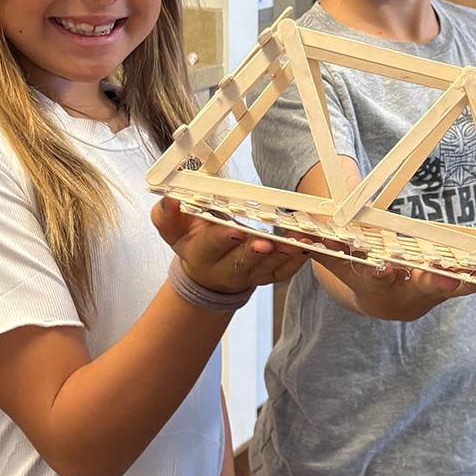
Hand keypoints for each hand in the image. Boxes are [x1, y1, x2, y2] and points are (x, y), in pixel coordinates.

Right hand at [152, 198, 306, 293]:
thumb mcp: (172, 228)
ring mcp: (249, 275)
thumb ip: (166, 215)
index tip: (234, 230)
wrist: (207, 269)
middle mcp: (225, 269)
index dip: (222, 239)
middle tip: (267, 242)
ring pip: (267, 269)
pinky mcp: (267, 276)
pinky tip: (308, 247)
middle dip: (254, 252)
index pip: (211, 247)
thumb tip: (169, 199)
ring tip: (298, 243)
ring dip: (284, 256)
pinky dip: (297, 262)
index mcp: (201, 255)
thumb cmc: (192, 238)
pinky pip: (283, 273)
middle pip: (241, 262)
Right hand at [310, 243, 475, 320]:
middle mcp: (404, 294)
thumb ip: (317, 241)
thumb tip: (292, 231)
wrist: (380, 293)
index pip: (371, 278)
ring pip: (454, 287)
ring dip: (473, 279)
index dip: (375, 273)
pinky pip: (474, 280)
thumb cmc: (352, 260)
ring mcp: (432, 292)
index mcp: (372, 286)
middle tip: (446, 273)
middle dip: (434, 280)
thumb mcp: (332, 252)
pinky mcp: (454, 285)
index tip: (383, 268)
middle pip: (420, 287)